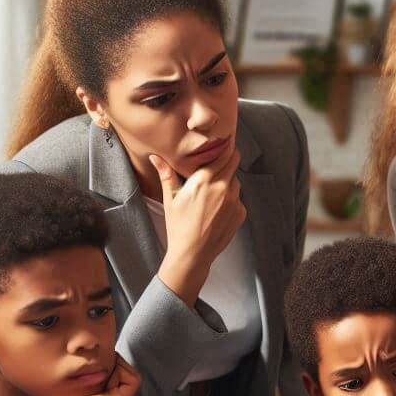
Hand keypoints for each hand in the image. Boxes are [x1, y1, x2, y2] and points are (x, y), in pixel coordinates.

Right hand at [152, 146, 245, 305]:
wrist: (193, 254)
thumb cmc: (179, 226)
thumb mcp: (171, 199)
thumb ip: (166, 174)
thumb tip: (155, 156)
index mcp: (203, 181)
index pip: (223, 154)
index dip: (225, 146)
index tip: (224, 142)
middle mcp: (222, 188)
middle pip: (234, 162)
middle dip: (229, 159)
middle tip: (221, 160)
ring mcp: (235, 201)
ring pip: (236, 181)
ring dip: (229, 181)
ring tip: (214, 193)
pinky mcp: (241, 213)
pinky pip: (239, 199)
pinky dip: (232, 200)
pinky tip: (218, 209)